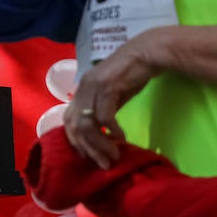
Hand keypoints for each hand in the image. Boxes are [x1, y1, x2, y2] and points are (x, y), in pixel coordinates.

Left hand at [64, 31, 164, 168]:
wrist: (148, 53)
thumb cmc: (134, 73)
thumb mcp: (114, 93)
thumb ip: (105, 108)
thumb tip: (103, 130)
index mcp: (82, 90)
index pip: (68, 120)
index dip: (76, 141)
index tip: (89, 155)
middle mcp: (83, 88)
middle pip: (75, 125)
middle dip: (88, 149)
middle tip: (103, 163)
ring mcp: (94, 87)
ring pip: (88, 124)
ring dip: (100, 144)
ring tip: (113, 156)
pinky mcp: (108, 87)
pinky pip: (105, 116)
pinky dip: (111, 131)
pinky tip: (121, 138)